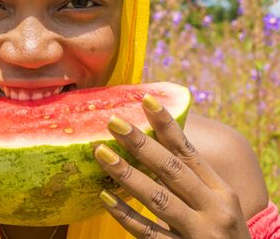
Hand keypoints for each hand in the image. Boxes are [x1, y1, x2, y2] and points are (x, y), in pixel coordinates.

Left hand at [94, 94, 250, 237]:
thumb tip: (157, 145)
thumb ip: (193, 179)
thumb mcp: (220, 203)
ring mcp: (197, 232)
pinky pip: (147, 232)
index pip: (188, 152)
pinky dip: (125, 214)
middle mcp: (212, 209)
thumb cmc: (224, 233)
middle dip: (140, 143)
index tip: (146, 100)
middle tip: (113, 121)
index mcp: (221, 191)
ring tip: (101, 152)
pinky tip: (105, 197)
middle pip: (170, 169)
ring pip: (156, 198)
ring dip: (126, 173)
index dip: (166, 125)